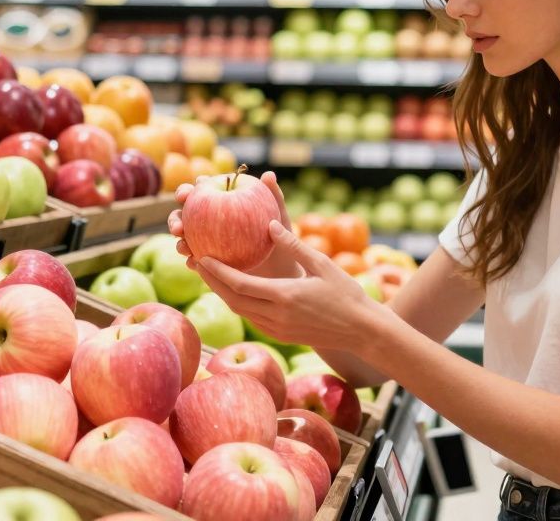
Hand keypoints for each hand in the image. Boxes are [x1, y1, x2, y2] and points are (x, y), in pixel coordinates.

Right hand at [167, 170, 300, 278]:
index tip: (188, 194)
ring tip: (183, 247)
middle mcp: (212, 219)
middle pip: (187, 214)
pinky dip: (192, 261)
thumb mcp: (280, 218)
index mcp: (225, 201)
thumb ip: (275, 197)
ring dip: (179, 242)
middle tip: (179, 226)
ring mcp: (208, 240)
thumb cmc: (281, 237)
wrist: (282, 268)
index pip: (204, 190)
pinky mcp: (210, 261)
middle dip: (176, 217)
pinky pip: (197, 261)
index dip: (191, 189)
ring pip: (186, 238)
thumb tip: (268, 175)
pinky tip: (193, 263)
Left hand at [191, 221, 383, 349]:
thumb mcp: (322, 264)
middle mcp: (277, 316)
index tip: (201, 256)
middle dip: (212, 282)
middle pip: (233, 300)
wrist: (363, 331)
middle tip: (196, 263)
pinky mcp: (282, 336)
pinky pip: (253, 318)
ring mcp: (278, 329)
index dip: (217, 272)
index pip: (240, 285)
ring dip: (223, 293)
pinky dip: (240, 303)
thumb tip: (268, 224)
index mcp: (285, 297)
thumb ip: (293, 244)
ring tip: (209, 275)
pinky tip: (234, 290)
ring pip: (241, 311)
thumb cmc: (347, 294)